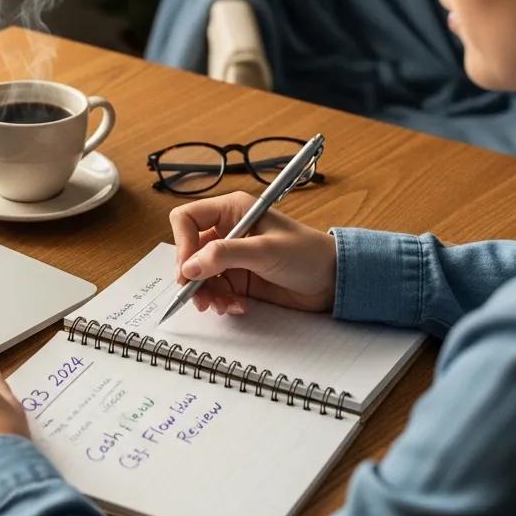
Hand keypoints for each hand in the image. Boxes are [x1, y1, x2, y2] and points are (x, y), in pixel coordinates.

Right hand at [169, 190, 336, 316]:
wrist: (333, 281)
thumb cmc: (307, 253)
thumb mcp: (265, 250)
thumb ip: (224, 255)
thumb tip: (189, 266)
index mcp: (232, 210)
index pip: (187, 219)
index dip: (182, 243)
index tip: (188, 269)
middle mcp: (227, 230)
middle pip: (189, 250)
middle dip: (192, 276)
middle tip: (198, 296)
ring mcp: (232, 256)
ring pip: (198, 274)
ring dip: (206, 292)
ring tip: (222, 305)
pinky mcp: (238, 277)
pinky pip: (215, 289)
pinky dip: (220, 300)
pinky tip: (237, 305)